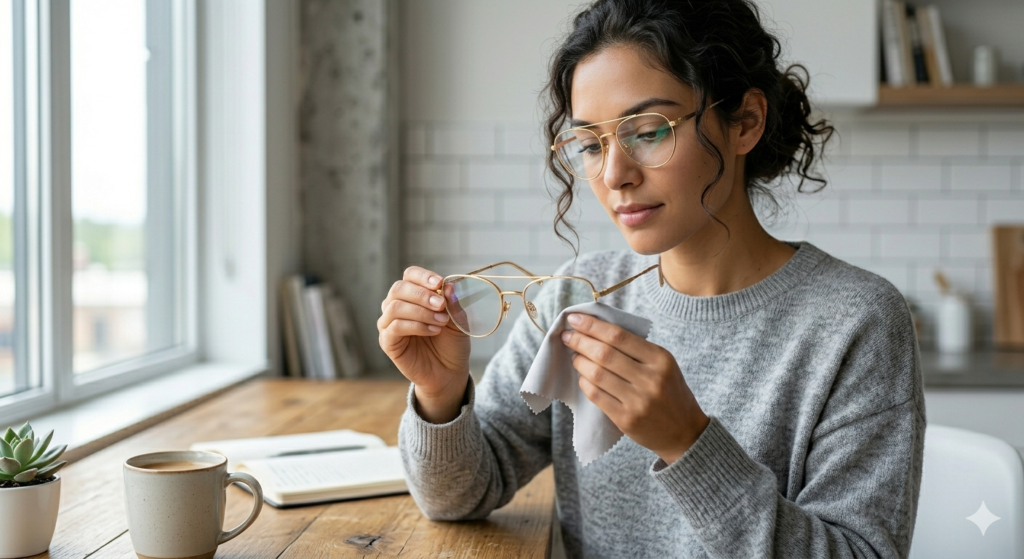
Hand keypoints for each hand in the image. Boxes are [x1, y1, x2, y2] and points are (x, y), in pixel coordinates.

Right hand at [377, 266, 470, 422]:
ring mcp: (389, 324)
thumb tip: (449, 286)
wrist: (449, 372)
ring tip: (441, 321)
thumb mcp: (458, 320)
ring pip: (395, 307)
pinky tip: (433, 331)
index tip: (440, 283)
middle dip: (422, 294)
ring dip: (421, 311)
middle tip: (442, 305)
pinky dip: (416, 326)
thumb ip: (453, 303)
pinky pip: (394, 327)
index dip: (423, 276)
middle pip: (399, 288)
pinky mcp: (387, 342)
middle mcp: (396, 306)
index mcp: (413, 295)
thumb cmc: (451, 343)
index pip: (410, 275)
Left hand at [560, 313, 708, 463]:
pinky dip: (585, 382)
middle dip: (580, 341)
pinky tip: (582, 376)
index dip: (592, 326)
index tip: (574, 318)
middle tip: (567, 336)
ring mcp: (638, 401)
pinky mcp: (626, 419)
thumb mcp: (664, 365)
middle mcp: (650, 379)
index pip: (618, 336)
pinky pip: (596, 395)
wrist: (684, 432)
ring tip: (574, 355)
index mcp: (660, 359)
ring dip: (579, 361)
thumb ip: (637, 349)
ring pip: (597, 374)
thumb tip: (597, 329)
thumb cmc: (670, 392)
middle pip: (604, 354)